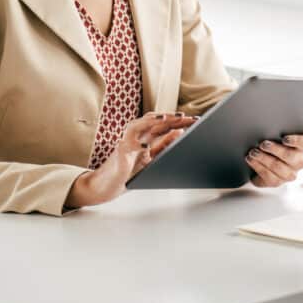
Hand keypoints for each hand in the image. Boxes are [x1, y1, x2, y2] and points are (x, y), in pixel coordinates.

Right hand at [65, 112, 196, 207]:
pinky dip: (136, 145)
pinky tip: (145, 147)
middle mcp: (136, 136)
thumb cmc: (129, 172)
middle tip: (188, 117)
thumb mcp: (152, 159)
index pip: (164, 125)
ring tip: (167, 118)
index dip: (179, 121)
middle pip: (154, 121)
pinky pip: (126, 145)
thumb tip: (179, 133)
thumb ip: (163, 146)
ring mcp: (126, 142)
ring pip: (138, 125)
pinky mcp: (119, 153)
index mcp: (146, 137)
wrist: (107, 185)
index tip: (195, 120)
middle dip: (172, 118)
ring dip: (152, 120)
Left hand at [246, 133, 302, 186]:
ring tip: (253, 152)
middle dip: (275, 149)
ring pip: (278, 166)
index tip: (284, 139)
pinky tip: (251, 160)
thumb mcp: (277, 137)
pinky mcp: (278, 182)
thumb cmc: (273, 144)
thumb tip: (266, 128)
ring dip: (264, 158)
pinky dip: (258, 166)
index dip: (296, 141)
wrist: (265, 162)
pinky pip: (268, 175)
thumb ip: (276, 133)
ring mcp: (290, 174)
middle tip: (263, 144)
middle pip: (290, 156)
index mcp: (302, 147)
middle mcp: (299, 161)